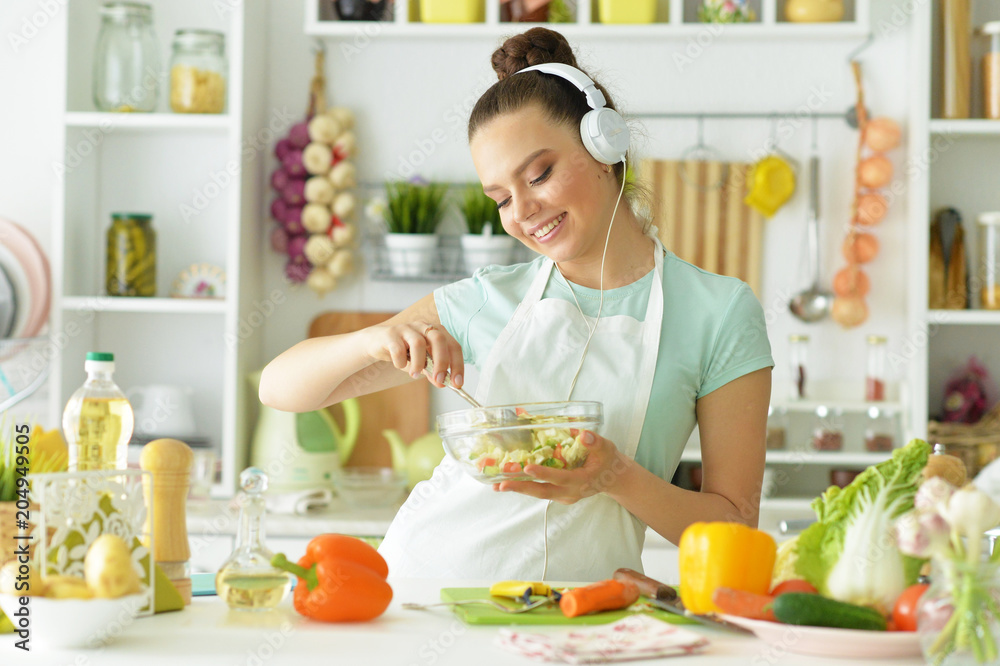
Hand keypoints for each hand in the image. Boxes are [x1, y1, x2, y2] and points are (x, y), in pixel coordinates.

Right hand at [364, 321, 464, 388]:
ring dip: (419, 363)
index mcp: (436, 331)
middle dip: (442, 362)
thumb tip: (443, 383)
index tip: (457, 383)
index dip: (458, 365)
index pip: (453, 346)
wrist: (377, 342)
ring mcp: (407, 328)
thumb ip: (433, 372)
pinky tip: (400, 365)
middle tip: (439, 380)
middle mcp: (423, 326)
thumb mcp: (422, 363)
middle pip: (439, 339)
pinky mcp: (391, 334)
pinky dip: (401, 362)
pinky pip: (398, 349)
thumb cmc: (404, 351)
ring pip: (418, 343)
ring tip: (415, 374)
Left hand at [493, 430, 632, 503]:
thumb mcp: (606, 447)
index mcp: (583, 480)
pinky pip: (540, 491)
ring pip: (539, 493)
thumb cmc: (608, 460)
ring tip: (497, 485)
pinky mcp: (559, 495)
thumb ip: (595, 442)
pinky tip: (509, 482)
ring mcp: (564, 496)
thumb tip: (583, 434)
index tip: (527, 468)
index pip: (561, 477)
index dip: (544, 473)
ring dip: (519, 489)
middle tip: (501, 485)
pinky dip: (525, 487)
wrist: (613, 478)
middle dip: (522, 488)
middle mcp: (571, 492)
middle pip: (543, 492)